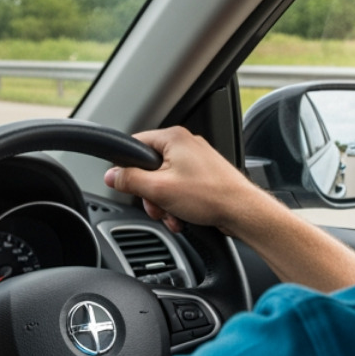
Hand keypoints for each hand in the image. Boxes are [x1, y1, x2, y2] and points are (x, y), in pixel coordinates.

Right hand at [103, 127, 279, 237]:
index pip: (135, 144)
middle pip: (149, 167)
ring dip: (163, 202)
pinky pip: (179, 186)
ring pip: (164, 181)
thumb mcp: (159, 190)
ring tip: (173, 215)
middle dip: (150, 193)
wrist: (242, 211)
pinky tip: (182, 217)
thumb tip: (112, 175)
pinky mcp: (204, 175)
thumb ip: (130, 180)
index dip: (127, 167)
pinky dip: (177, 203)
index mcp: (173, 138)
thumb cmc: (210, 196)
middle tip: (157, 206)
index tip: (126, 183)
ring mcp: (196, 159)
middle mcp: (185, 144)